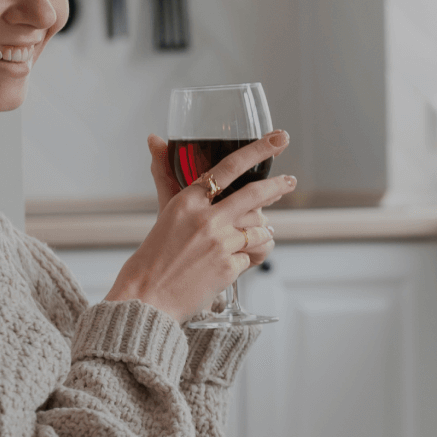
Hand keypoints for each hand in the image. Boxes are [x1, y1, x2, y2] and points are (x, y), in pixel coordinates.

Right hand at [106, 131, 291, 319]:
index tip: (277, 139)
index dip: (257, 150)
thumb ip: (166, 177)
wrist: (146, 298)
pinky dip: (249, 257)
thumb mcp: (163, 212)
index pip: (228, 168)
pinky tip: (239, 260)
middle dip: (278, 186)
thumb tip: (154, 138)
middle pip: (254, 194)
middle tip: (290, 182)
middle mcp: (206, 219)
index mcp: (186, 202)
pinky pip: (252, 256)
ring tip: (258, 233)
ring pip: (258, 229)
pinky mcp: (229, 268)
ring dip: (262, 231)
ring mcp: (220, 244)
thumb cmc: (152, 257)